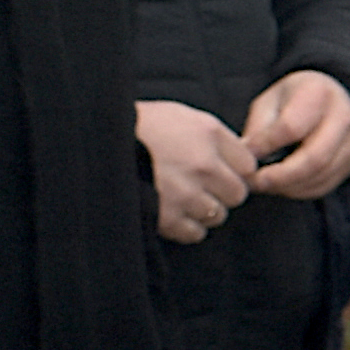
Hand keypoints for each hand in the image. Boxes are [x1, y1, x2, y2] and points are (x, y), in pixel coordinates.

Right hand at [137, 98, 256, 239]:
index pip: (249, 166)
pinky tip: (175, 211)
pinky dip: (187, 227)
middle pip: (238, 194)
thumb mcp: (183, 116)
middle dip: (224, 192)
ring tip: (183, 197)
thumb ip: (217, 137)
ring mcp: (185, 193)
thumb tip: (243, 160)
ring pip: (217, 215)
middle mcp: (202, 164)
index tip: (223, 172)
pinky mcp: (167, 217)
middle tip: (203, 186)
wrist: (100, 144)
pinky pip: (195, 233)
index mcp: (209, 135)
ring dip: (204, 210)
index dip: (236, 171)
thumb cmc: (142, 128)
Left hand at [243, 69, 349, 200]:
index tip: (246, 155)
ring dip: (288, 186)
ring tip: (266, 184)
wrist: (333, 99)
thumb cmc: (295, 100)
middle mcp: (343, 118)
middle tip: (256, 182)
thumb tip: (247, 158)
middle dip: (281, 177)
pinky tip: (283, 185)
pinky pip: (324, 186)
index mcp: (318, 93)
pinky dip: (299, 191)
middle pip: (314, 158)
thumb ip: (259, 128)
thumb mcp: (271, 101)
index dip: (266, 145)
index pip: (292, 127)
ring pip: (320, 176)